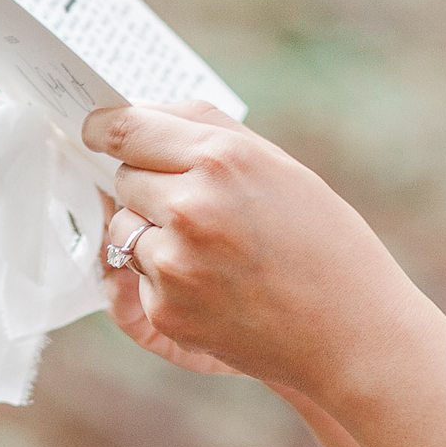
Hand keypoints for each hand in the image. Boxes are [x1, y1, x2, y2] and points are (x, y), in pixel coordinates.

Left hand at [85, 101, 407, 395]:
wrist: (351, 333)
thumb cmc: (323, 243)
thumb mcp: (277, 167)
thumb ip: (208, 133)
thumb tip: (140, 113)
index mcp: (221, 158)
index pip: (127, 129)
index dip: (103, 128)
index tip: (94, 130)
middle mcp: (190, 206)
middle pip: (123, 177)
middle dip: (146, 184)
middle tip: (190, 203)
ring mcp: (174, 262)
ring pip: (123, 229)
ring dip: (150, 232)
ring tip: (209, 248)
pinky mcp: (165, 309)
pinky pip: (138, 276)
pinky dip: (163, 278)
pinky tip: (215, 286)